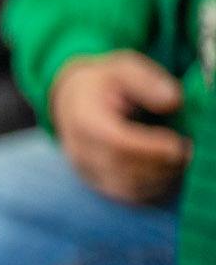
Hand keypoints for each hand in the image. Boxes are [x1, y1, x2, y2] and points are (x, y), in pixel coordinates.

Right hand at [49, 51, 191, 204]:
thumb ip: (147, 81)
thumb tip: (173, 100)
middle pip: (123, 169)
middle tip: (190, 152)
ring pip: (127, 188)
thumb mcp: (124, 68)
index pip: (115, 142)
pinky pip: (128, 196)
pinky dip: (153, 189)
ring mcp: (86, 170)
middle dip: (162, 164)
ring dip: (161, 179)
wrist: (72, 100)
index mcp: (84, 119)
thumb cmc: (104, 83)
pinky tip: (169, 172)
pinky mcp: (96, 183)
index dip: (150, 148)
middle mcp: (80, 150)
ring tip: (181, 160)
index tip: (179, 144)